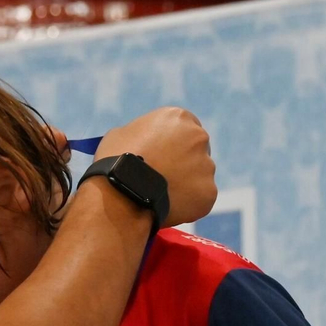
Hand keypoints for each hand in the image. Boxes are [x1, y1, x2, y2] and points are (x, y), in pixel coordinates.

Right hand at [94, 107, 215, 226]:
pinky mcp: (209, 192)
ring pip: (199, 176)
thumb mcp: (123, 134)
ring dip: (186, 184)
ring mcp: (207, 166)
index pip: (184, 128)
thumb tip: (144, 143)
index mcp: (179, 118)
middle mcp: (199, 137)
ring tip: (161, 195)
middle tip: (165, 178)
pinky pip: (200, 198)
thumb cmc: (117, 160)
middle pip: (196, 151)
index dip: (174, 143)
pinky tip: (168, 207)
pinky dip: (187, 204)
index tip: (165, 156)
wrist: (123, 193)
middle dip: (184, 163)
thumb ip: (143, 135)